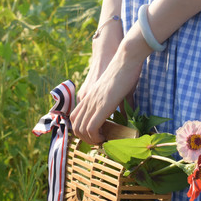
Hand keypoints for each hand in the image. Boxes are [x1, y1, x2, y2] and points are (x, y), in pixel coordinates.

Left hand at [71, 23, 151, 144]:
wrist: (125, 59)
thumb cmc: (125, 73)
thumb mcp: (119, 91)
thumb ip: (119, 105)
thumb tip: (125, 118)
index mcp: (89, 96)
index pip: (76, 118)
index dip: (83, 130)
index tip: (97, 134)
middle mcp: (87, 100)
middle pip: (75, 126)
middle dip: (85, 138)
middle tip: (99, 141)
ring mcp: (93, 102)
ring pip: (80, 129)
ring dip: (90, 139)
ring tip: (102, 141)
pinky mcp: (101, 105)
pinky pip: (90, 127)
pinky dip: (95, 136)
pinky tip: (104, 137)